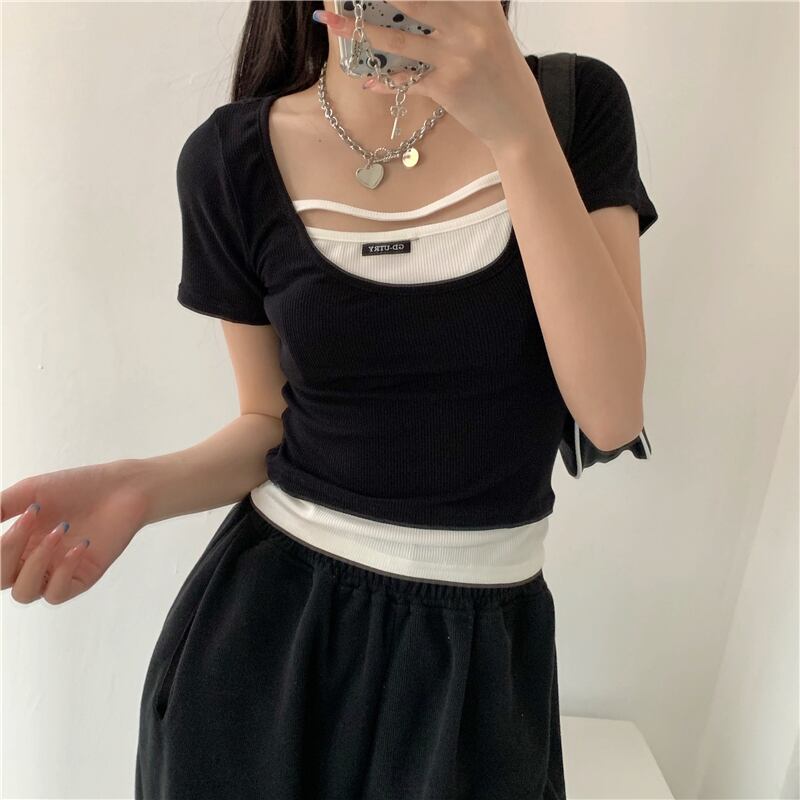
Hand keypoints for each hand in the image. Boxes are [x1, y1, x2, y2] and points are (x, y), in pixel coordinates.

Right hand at [1, 460, 149, 603]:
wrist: (123, 488)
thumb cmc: (78, 487)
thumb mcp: (31, 492)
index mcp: (17, 542)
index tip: (7, 524)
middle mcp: (33, 561)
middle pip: (1, 579)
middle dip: (8, 549)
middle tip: (31, 516)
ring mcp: (56, 572)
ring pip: (24, 592)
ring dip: (36, 561)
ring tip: (61, 529)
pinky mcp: (81, 578)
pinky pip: (57, 593)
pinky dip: (62, 572)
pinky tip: (78, 546)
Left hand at [316, 0, 542, 150]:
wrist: (518, 120)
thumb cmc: (501, 74)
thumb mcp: (491, 31)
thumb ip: (461, 11)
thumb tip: (412, 5)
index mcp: (482, 5)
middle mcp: (470, 27)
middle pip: (413, 1)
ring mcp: (457, 58)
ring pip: (399, 41)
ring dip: (360, 32)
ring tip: (332, 24)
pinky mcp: (447, 88)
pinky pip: (405, 80)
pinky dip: (383, 82)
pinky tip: (366, 79)